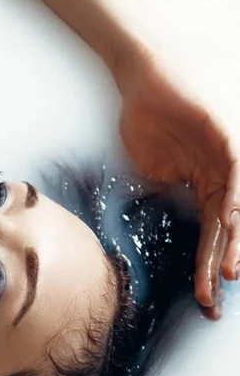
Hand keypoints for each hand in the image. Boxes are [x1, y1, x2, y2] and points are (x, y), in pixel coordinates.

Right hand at [117, 53, 239, 318]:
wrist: (144, 75)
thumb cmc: (147, 115)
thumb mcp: (153, 167)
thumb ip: (165, 194)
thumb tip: (163, 220)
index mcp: (207, 186)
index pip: (212, 235)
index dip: (208, 267)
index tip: (204, 299)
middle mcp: (224, 176)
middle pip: (228, 229)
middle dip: (223, 265)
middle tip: (217, 300)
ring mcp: (228, 155)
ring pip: (238, 206)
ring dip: (234, 241)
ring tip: (230, 272)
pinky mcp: (227, 134)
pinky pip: (236, 172)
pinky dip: (235, 200)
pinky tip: (230, 223)